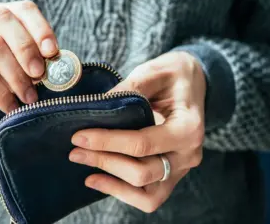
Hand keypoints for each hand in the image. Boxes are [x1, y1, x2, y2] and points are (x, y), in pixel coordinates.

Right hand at [0, 1, 57, 137]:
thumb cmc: (2, 86)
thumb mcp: (23, 71)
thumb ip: (39, 63)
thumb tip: (61, 65)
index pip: (22, 9)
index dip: (40, 28)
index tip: (53, 52)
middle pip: (2, 18)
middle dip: (26, 47)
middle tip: (40, 74)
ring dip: (16, 74)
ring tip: (29, 97)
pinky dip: (0, 93)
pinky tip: (11, 107)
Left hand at [69, 51, 205, 212]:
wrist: (193, 82)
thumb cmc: (174, 75)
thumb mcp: (154, 72)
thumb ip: (130, 88)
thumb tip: (97, 107)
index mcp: (188, 128)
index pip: (143, 144)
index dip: (107, 142)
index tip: (79, 136)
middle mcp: (188, 154)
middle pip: (142, 173)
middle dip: (104, 162)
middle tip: (75, 150)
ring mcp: (181, 169)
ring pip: (146, 194)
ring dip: (111, 182)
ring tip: (84, 166)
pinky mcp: (171, 176)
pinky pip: (148, 197)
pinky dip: (122, 192)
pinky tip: (98, 179)